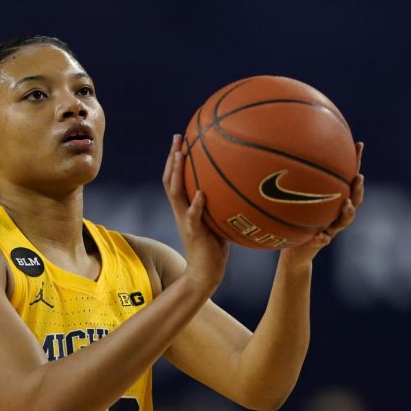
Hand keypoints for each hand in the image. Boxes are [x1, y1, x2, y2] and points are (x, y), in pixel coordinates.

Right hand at [162, 134, 229, 289]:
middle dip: (172, 157)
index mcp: (185, 207)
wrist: (206, 272)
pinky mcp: (194, 233)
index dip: (174, 159)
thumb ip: (221, 203)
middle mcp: (181, 211)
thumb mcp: (217, 220)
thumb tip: (240, 185)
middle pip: (170, 180)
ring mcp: (186, 221)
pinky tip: (200, 193)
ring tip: (180, 156)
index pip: (174, 179)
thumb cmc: (215, 246)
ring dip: (177, 174)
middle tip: (177, 137)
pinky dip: (195, 205)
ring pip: (176, 194)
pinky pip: (192, 216)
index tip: (180, 139)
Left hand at [280, 142, 364, 266]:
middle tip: (358, 177)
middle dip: (358, 188)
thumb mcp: (293, 197)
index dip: (355, 162)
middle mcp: (335, 213)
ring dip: (348, 212)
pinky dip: (323, 238)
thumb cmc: (294, 219)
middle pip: (355, 199)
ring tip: (347, 204)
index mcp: (333, 199)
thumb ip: (294, 179)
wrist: (294, 250)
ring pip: (344, 220)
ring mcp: (330, 228)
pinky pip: (322, 241)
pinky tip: (321, 235)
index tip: (358, 144)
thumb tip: (282, 149)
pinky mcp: (319, 243)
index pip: (347, 178)